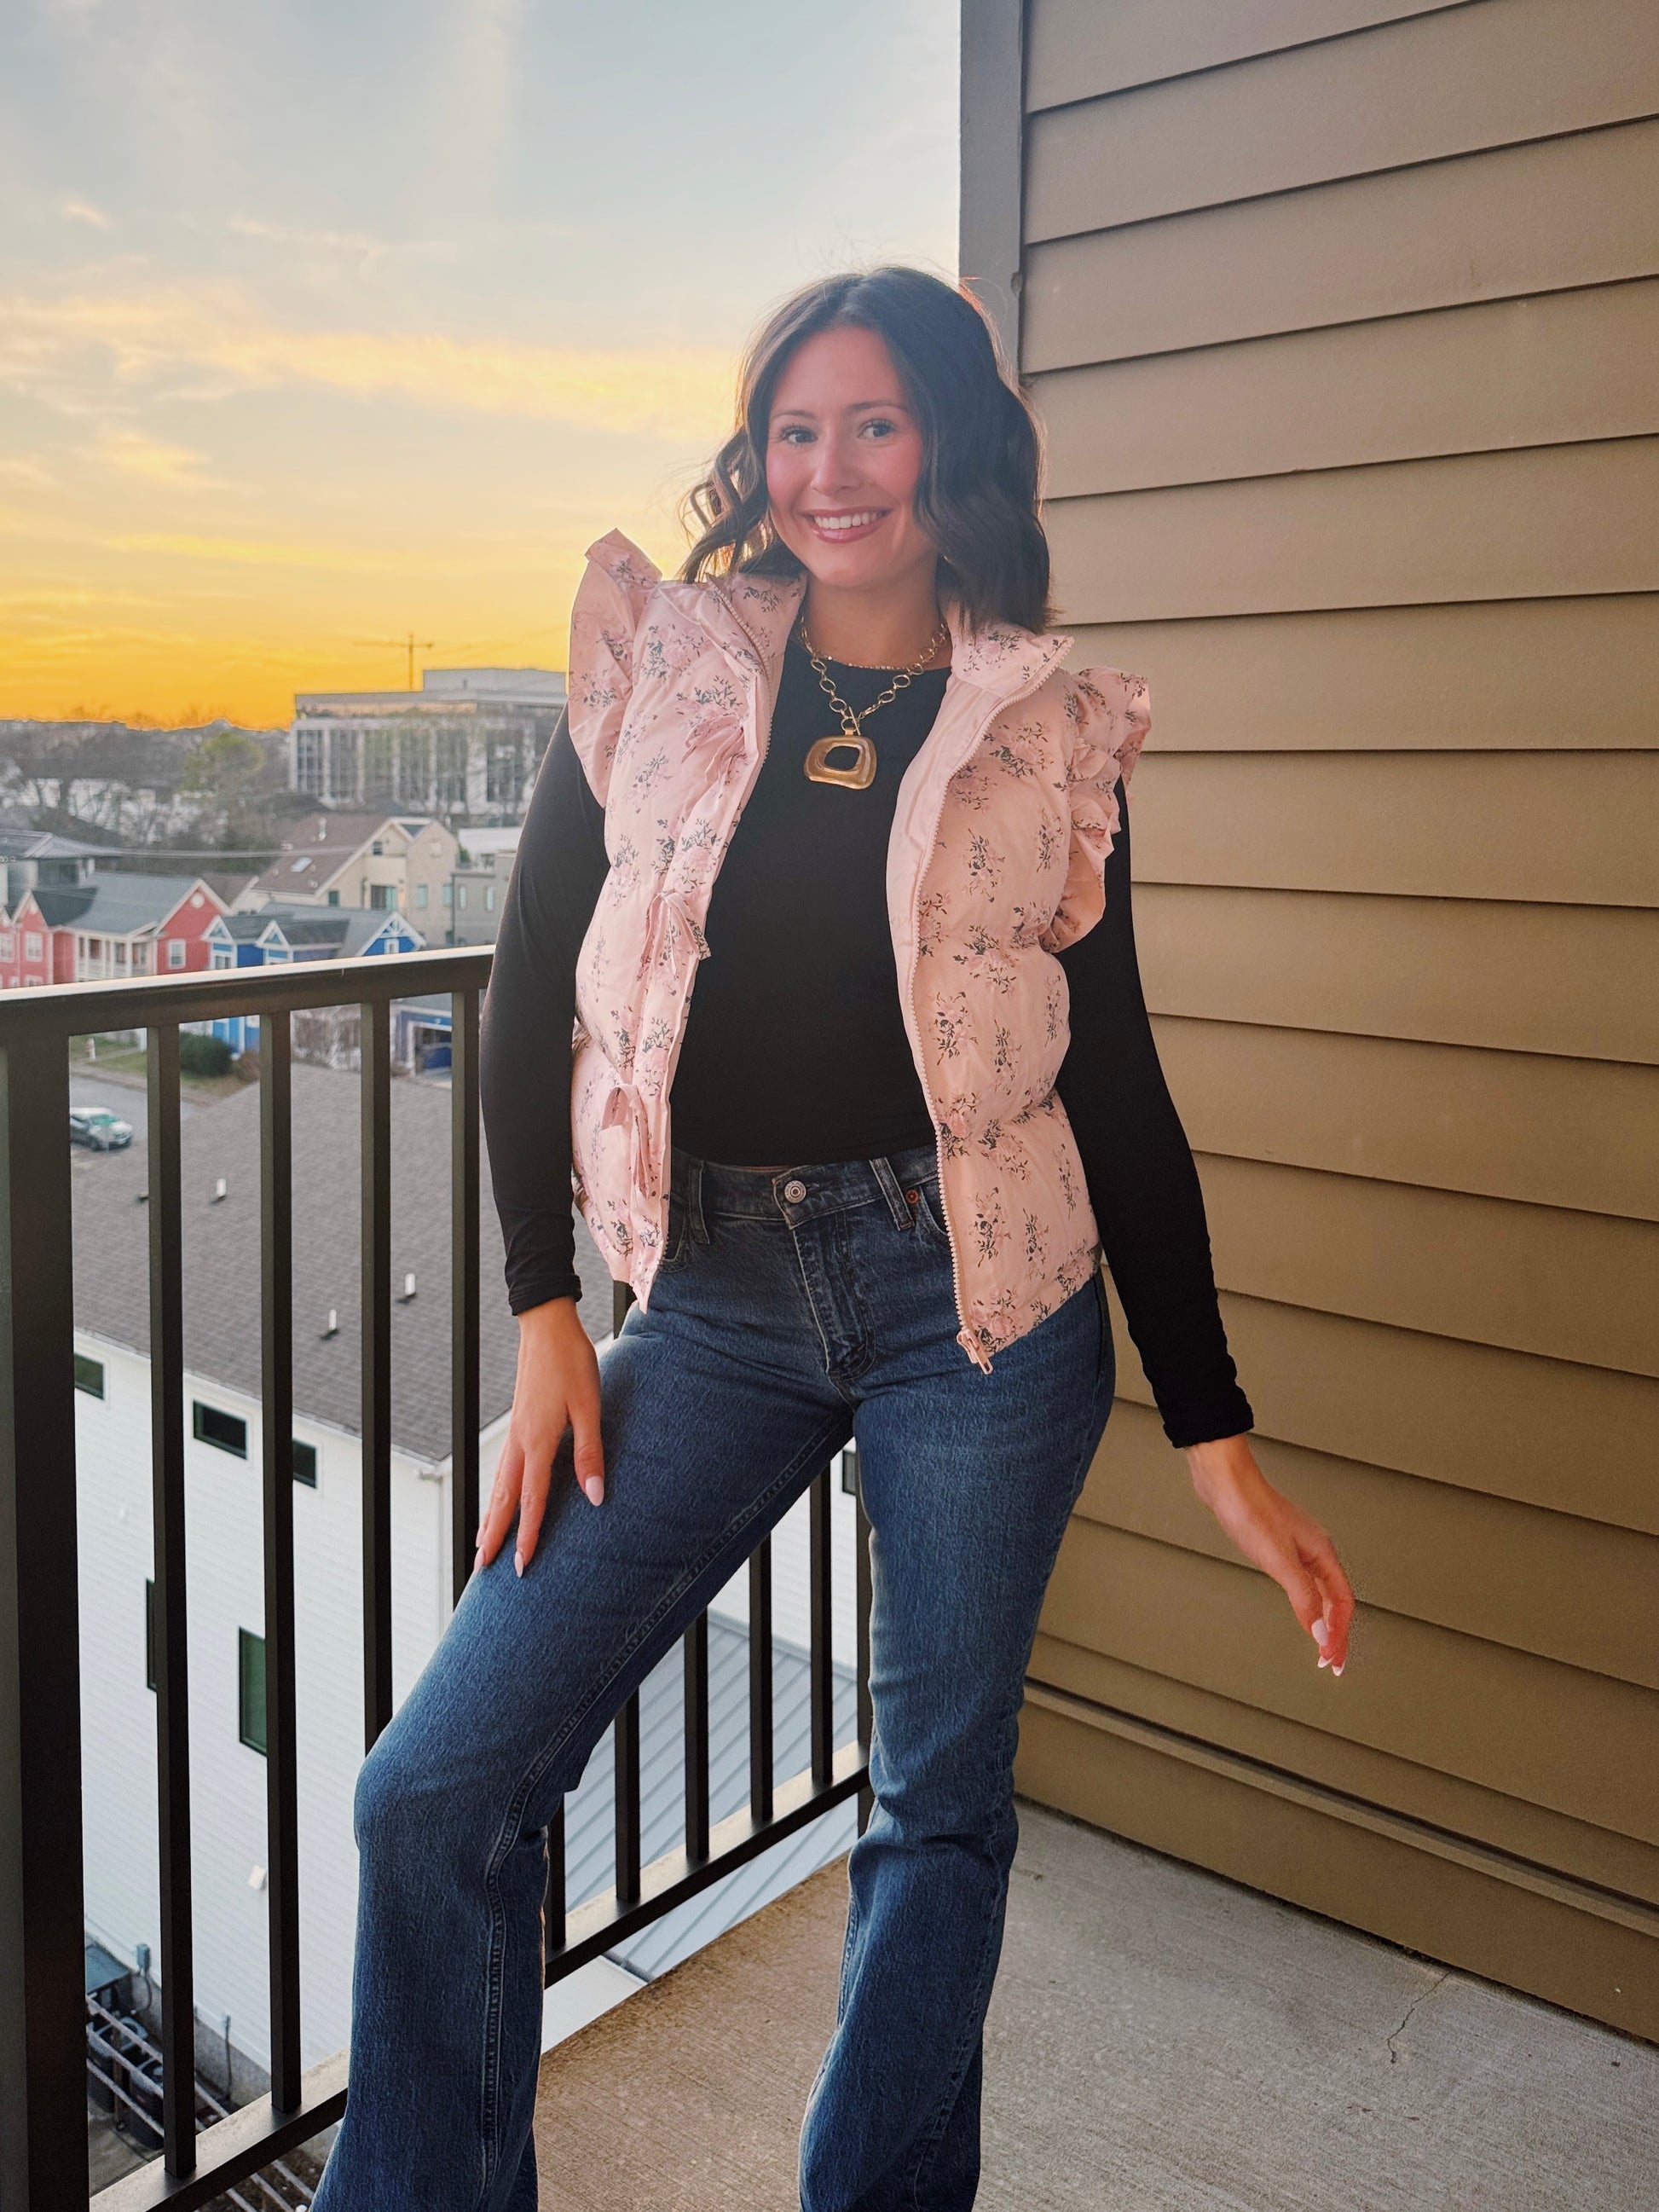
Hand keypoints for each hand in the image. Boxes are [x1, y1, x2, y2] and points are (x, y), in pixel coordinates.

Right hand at [474, 1298, 604, 1578]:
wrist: (546, 1324)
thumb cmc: (572, 1362)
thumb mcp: (590, 1406)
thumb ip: (590, 1453)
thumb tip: (596, 1497)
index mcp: (538, 1441)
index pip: (531, 1500)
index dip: (527, 1535)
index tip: (522, 1566)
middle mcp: (520, 1441)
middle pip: (503, 1499)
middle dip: (494, 1535)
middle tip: (483, 1569)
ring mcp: (515, 1432)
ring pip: (499, 1485)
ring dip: (491, 1516)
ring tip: (482, 1544)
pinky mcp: (518, 1423)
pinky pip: (503, 1468)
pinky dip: (497, 1492)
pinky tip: (499, 1499)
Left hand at [1184, 1433, 1354, 1674]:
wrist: (1224, 1481)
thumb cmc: (1250, 1512)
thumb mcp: (1278, 1560)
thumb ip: (1303, 1598)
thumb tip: (1321, 1634)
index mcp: (1322, 1553)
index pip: (1342, 1603)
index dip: (1340, 1634)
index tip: (1332, 1662)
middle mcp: (1315, 1550)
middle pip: (1335, 1599)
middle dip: (1335, 1633)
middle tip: (1330, 1663)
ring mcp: (1297, 1547)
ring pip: (1320, 1591)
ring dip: (1322, 1620)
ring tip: (1320, 1646)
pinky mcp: (1278, 1544)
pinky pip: (1303, 1581)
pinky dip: (1306, 1603)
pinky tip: (1300, 1610)